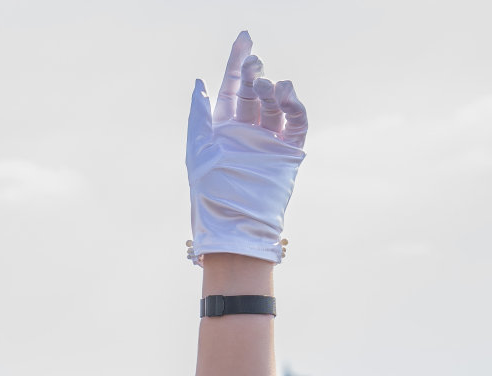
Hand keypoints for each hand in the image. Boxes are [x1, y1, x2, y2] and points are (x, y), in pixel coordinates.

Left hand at [186, 30, 307, 265]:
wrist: (233, 221)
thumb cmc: (208, 189)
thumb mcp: (197, 147)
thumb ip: (199, 113)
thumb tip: (200, 81)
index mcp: (221, 129)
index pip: (231, 88)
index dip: (237, 63)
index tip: (244, 38)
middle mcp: (245, 132)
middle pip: (254, 93)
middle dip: (255, 73)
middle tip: (255, 62)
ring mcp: (268, 141)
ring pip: (275, 105)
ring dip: (273, 89)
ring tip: (270, 83)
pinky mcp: (288, 152)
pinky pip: (295, 123)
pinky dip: (293, 106)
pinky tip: (286, 93)